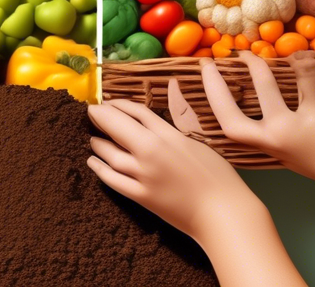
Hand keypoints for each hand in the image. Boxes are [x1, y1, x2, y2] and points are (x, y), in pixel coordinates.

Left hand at [87, 97, 306, 286]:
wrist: (222, 212)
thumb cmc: (218, 177)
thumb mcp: (196, 144)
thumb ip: (171, 132)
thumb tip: (151, 125)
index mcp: (168, 135)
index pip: (136, 111)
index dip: (118, 104)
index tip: (108, 102)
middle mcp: (151, 152)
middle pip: (116, 126)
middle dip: (100, 116)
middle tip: (91, 112)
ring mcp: (143, 175)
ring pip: (110, 154)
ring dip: (98, 143)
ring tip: (93, 138)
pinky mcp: (140, 196)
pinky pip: (112, 180)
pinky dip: (99, 169)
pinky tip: (93, 161)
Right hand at [200, 51, 314, 183]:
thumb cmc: (312, 161)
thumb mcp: (278, 152)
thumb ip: (262, 130)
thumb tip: (242, 94)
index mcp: (270, 141)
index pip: (229, 116)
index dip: (213, 89)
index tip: (207, 67)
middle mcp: (288, 126)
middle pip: (263, 80)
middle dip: (252, 61)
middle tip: (247, 54)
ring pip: (301, 68)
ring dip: (297, 60)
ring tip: (294, 59)